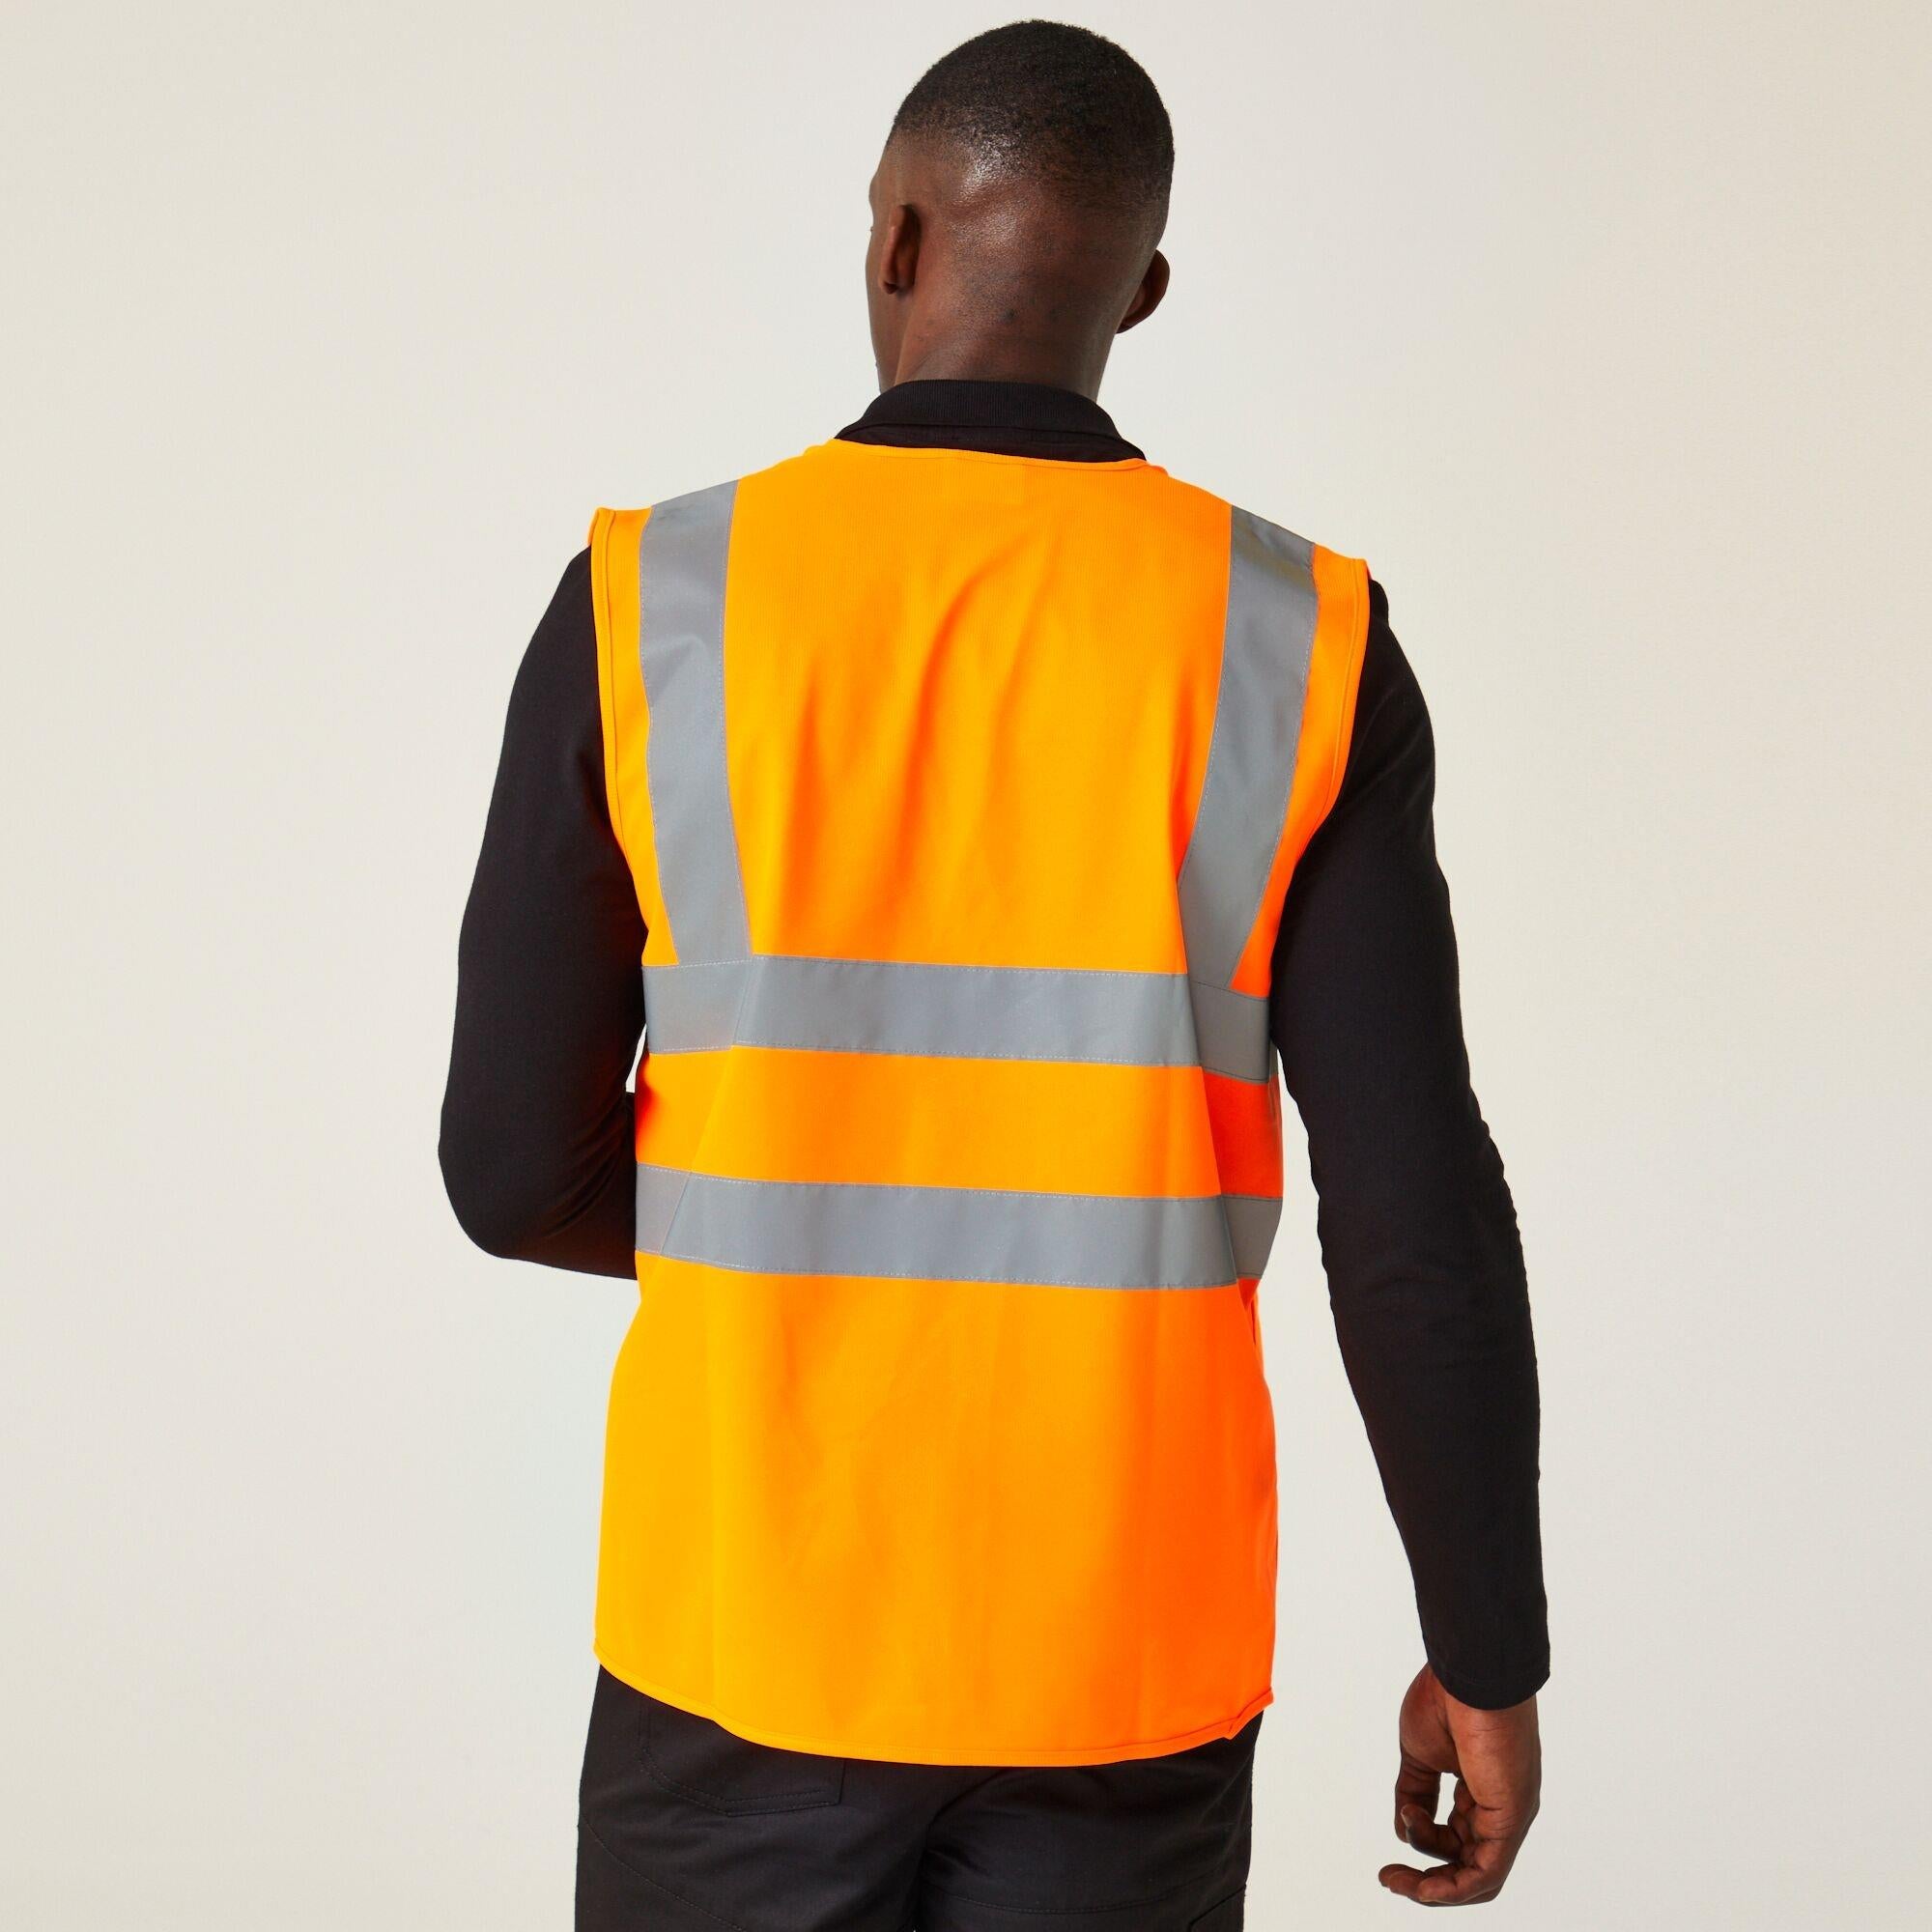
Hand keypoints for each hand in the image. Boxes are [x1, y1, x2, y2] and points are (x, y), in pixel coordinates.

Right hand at [1377, 1664, 1539, 1905]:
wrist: (1467, 1673)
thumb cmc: (1446, 1699)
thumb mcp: (1420, 1753)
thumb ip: (1415, 1792)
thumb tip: (1404, 1828)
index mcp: (1482, 1787)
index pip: (1456, 1836)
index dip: (1421, 1845)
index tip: (1391, 1841)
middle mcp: (1500, 1805)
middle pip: (1466, 1862)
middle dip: (1426, 1878)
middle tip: (1390, 1876)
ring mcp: (1508, 1813)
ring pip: (1476, 1875)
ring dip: (1434, 1887)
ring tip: (1398, 1879)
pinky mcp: (1510, 1817)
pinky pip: (1486, 1872)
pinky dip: (1453, 1887)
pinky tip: (1423, 1887)